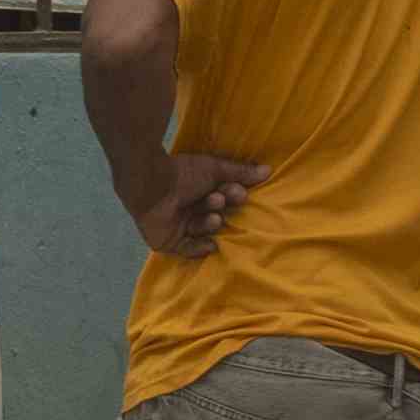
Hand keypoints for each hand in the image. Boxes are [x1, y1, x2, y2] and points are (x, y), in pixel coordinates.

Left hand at [125, 152, 265, 257]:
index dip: (231, 196)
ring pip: (203, 230)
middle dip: (219, 208)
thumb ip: (240, 171)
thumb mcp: (214, 169)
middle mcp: (188, 209)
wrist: (151, 185)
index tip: (238, 191)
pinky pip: (188, 250)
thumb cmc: (181, 174)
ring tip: (211, 214)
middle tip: (219, 199)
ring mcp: (178, 226)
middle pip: (214, 214)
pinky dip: (199, 248)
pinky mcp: (168, 242)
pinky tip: (210, 244)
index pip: (222, 198)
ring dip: (209, 222)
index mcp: (198, 191)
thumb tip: (268, 170)